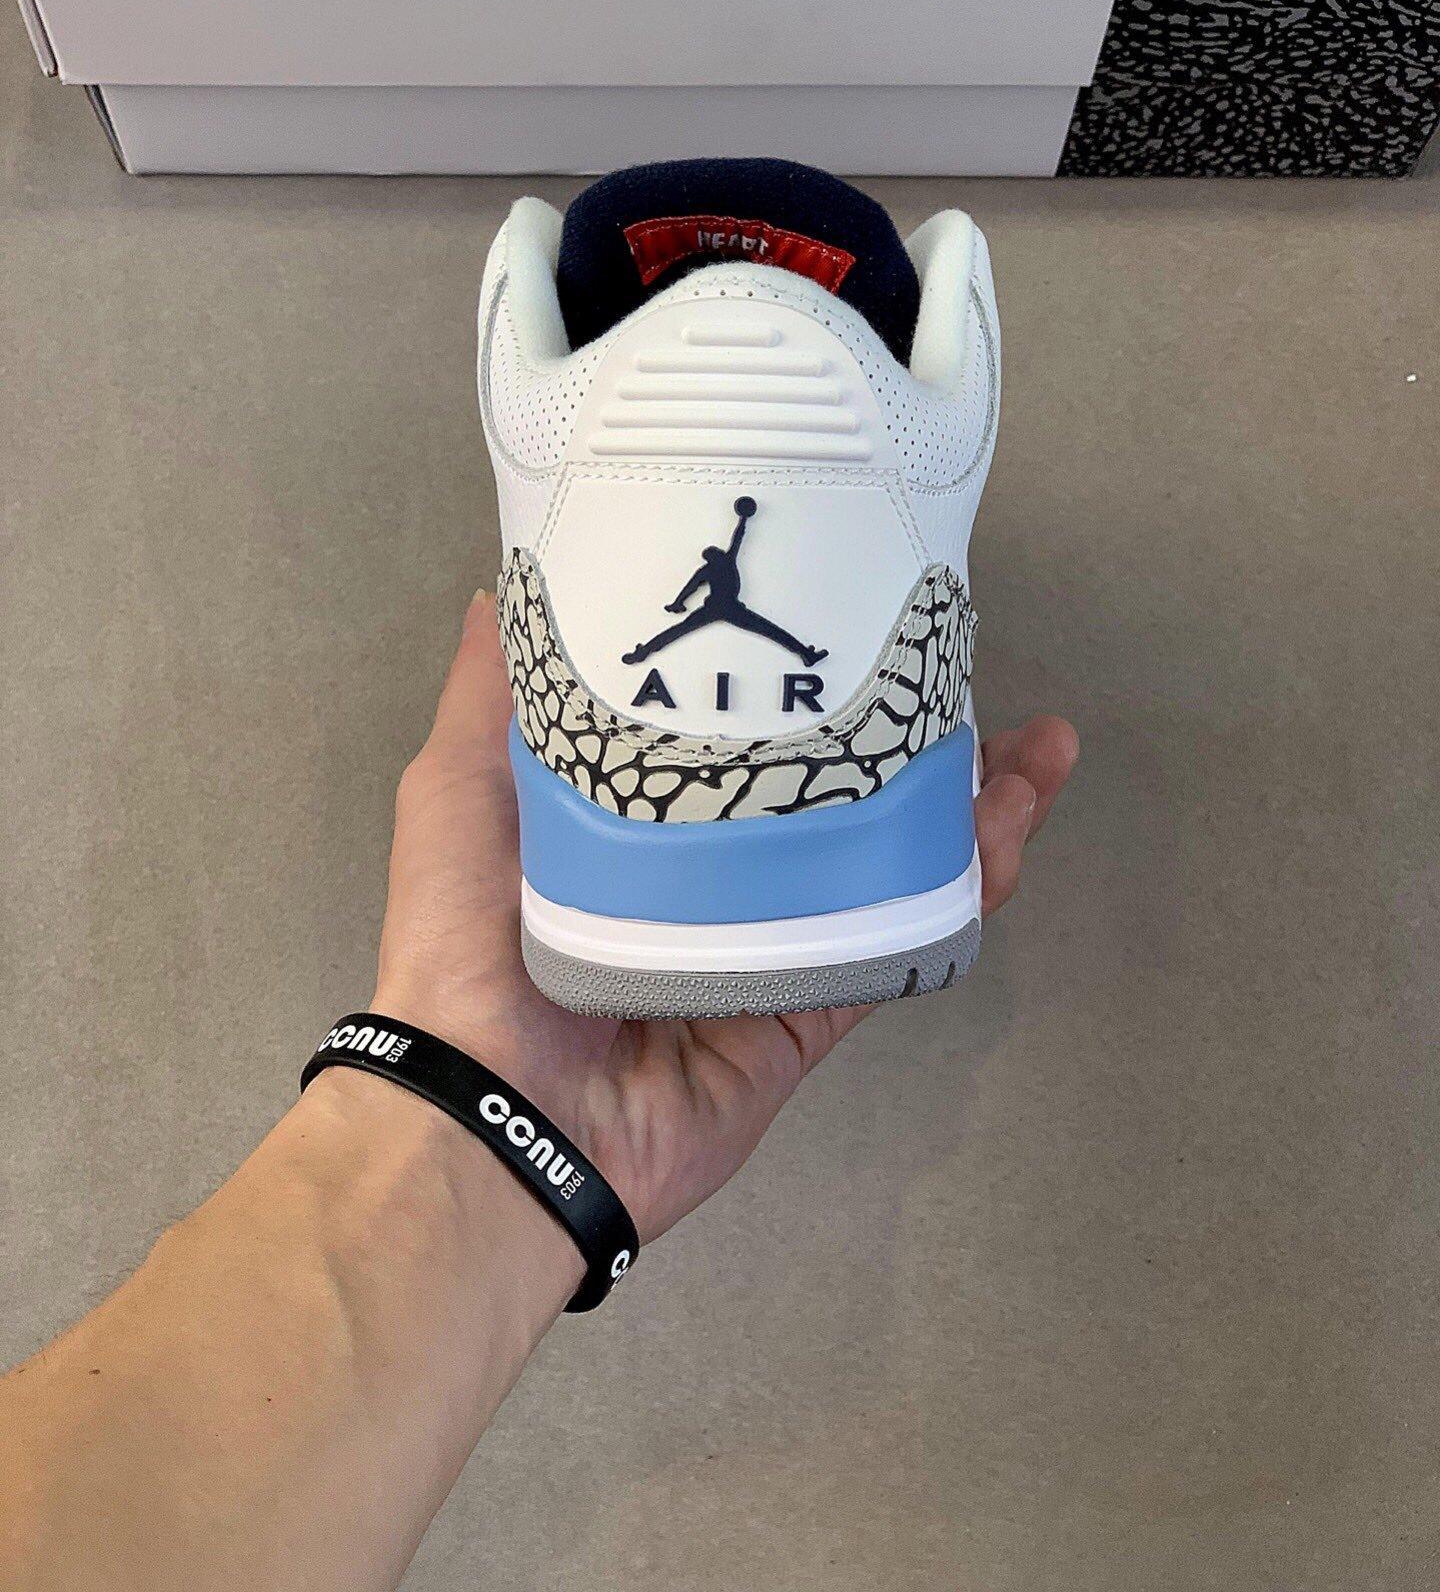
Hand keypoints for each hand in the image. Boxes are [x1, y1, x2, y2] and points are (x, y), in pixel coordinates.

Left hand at [372, 595, 1076, 1244]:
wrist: (490, 1115)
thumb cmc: (462, 943)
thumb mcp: (459, 791)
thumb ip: (490, 700)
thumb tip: (504, 590)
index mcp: (644, 825)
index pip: (745, 737)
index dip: (807, 680)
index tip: (858, 615)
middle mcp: (717, 880)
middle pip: (839, 794)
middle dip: (917, 740)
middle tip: (973, 680)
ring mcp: (768, 948)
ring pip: (891, 864)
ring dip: (972, 809)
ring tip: (1037, 756)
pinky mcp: (805, 1013)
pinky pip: (896, 944)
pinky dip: (959, 892)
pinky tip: (1003, 835)